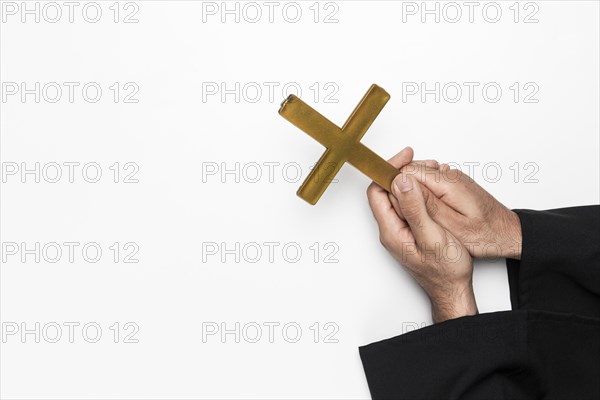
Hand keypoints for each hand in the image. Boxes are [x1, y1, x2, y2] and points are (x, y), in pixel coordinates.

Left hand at [367, 147, 477, 322]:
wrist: (454, 290)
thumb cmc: (446, 271)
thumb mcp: (433, 237)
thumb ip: (416, 209)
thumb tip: (402, 182)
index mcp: (391, 230)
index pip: (377, 190)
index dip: (389, 170)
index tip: (406, 157)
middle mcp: (391, 230)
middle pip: (386, 191)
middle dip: (402, 172)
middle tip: (424, 163)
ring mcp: (399, 231)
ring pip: (398, 197)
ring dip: (412, 182)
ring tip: (431, 173)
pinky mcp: (409, 232)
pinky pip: (408, 206)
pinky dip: (418, 193)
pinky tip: (432, 190)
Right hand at [392, 162, 521, 259]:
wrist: (508, 234)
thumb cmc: (485, 235)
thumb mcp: (451, 225)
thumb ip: (424, 204)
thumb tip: (401, 183)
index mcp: (447, 183)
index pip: (407, 171)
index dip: (391, 182)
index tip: (385, 199)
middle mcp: (448, 175)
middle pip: (410, 170)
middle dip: (398, 187)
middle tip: (398, 212)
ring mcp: (451, 178)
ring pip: (418, 175)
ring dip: (409, 191)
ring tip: (410, 213)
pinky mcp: (453, 184)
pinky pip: (428, 181)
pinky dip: (420, 193)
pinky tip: (424, 210)